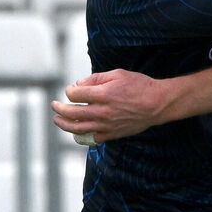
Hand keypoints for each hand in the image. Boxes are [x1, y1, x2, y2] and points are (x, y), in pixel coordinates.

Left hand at [51, 70, 171, 143]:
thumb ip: (96, 78)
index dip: (69, 91)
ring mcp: (107, 125)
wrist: (157, 104)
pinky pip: (93, 137)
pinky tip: (79, 130)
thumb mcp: (118, 74)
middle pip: (72, 113)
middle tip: (54, 106)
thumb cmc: (139, 86)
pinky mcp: (113, 134)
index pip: (75, 94)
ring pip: (78, 128)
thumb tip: (79, 84)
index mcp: (103, 94)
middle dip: (59, 109)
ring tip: (58, 121)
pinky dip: (83, 135)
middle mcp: (102, 111)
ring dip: (64, 125)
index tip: (71, 89)